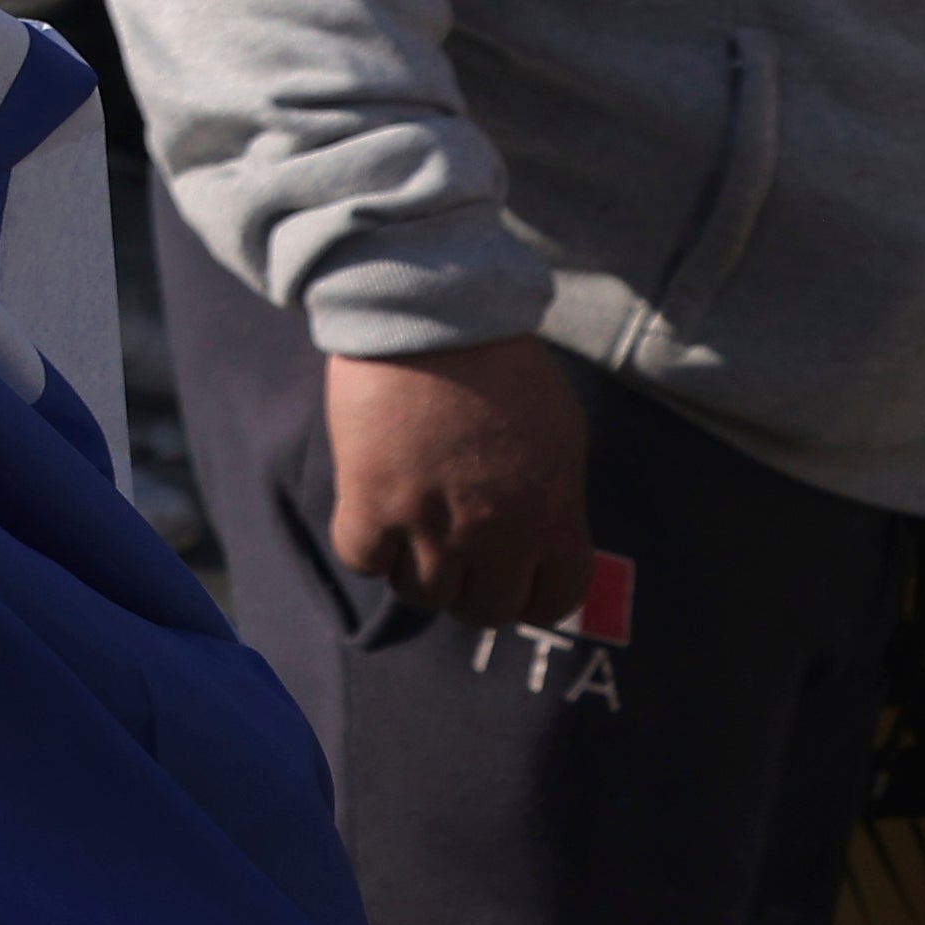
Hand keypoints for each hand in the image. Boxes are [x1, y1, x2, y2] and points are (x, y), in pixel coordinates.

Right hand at [325, 338, 593, 627]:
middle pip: (485, 610)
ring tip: (410, 527)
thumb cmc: (501, 362)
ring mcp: (432, 524)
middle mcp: (497, 532)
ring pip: (422, 594)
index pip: (553, 600)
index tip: (510, 576)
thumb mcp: (559, 434)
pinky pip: (365, 561)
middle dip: (471, 588)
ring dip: (416, 568)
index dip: (529, 594)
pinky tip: (373, 512)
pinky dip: (368, 546)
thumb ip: (553, 497)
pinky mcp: (372, 504)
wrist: (431, 313)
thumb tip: (538, 537)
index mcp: (553, 513)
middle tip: (455, 553)